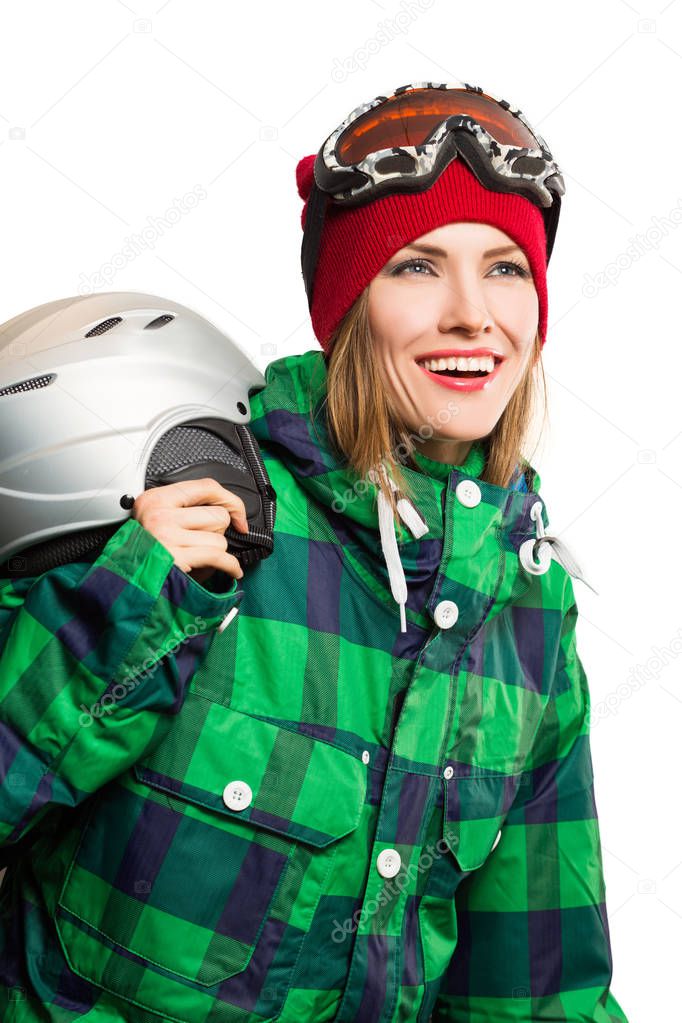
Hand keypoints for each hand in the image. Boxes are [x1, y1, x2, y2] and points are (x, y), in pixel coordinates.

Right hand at [131, 477, 248, 581]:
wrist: (125, 583)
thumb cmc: (144, 553)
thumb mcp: (156, 520)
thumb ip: (185, 510)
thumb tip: (228, 512)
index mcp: (156, 499)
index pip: (206, 486)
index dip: (230, 500)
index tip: (238, 514)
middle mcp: (160, 514)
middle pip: (217, 515)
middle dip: (217, 533)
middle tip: (201, 543)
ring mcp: (167, 536)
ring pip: (219, 539)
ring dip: (215, 552)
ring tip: (196, 558)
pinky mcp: (177, 558)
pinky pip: (219, 556)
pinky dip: (231, 565)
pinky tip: (232, 569)